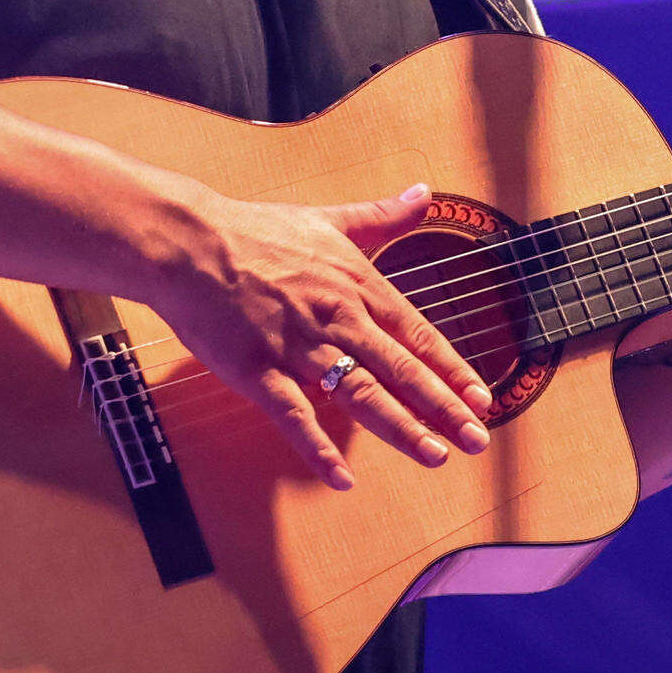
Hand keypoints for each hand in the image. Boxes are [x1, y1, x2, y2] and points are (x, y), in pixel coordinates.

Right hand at [150, 183, 494, 490]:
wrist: (189, 242)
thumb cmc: (254, 231)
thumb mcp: (328, 220)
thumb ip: (380, 217)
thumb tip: (424, 194)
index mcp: (356, 286)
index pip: (417, 334)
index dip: (452, 369)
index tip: (482, 397)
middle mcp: (337, 318)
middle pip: (400, 369)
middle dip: (443, 407)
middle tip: (477, 440)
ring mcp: (297, 346)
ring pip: (360, 393)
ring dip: (400, 427)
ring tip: (434, 454)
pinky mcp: (257, 369)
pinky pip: (294, 414)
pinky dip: (317, 447)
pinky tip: (341, 477)